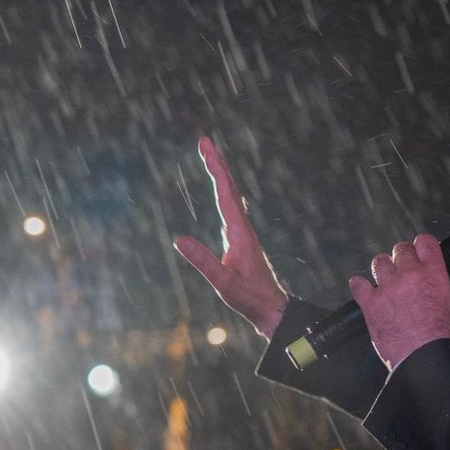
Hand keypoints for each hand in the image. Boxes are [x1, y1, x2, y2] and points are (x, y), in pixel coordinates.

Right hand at [174, 136, 288, 338]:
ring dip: (221, 175)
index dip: (215, 168)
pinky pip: (230, 208)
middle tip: (205, 141)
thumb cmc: (248, 297)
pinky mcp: (240, 240)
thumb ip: (202, 262)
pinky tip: (222, 191)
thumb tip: (179, 241)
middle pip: (229, 188)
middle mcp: (243, 228)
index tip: (206, 146)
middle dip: (217, 163)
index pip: (225, 193)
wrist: (270, 308)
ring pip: (231, 197)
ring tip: (210, 157)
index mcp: (239, 233)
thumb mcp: (222, 283)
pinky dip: (223, 192)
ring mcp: (242, 233)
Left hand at [349, 234, 449, 369]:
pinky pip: (358, 284)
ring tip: (386, 281)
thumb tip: (432, 293)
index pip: (425, 242)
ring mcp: (388, 288)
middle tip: (402, 269)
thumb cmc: (440, 339)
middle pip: (400, 249)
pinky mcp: (371, 303)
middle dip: (401, 257)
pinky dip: (360, 285)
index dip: (421, 245)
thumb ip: (438, 292)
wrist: (424, 358)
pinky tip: (364, 290)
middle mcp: (410, 275)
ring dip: (383, 269)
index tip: (419, 250)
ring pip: (379, 262)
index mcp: (433, 274)